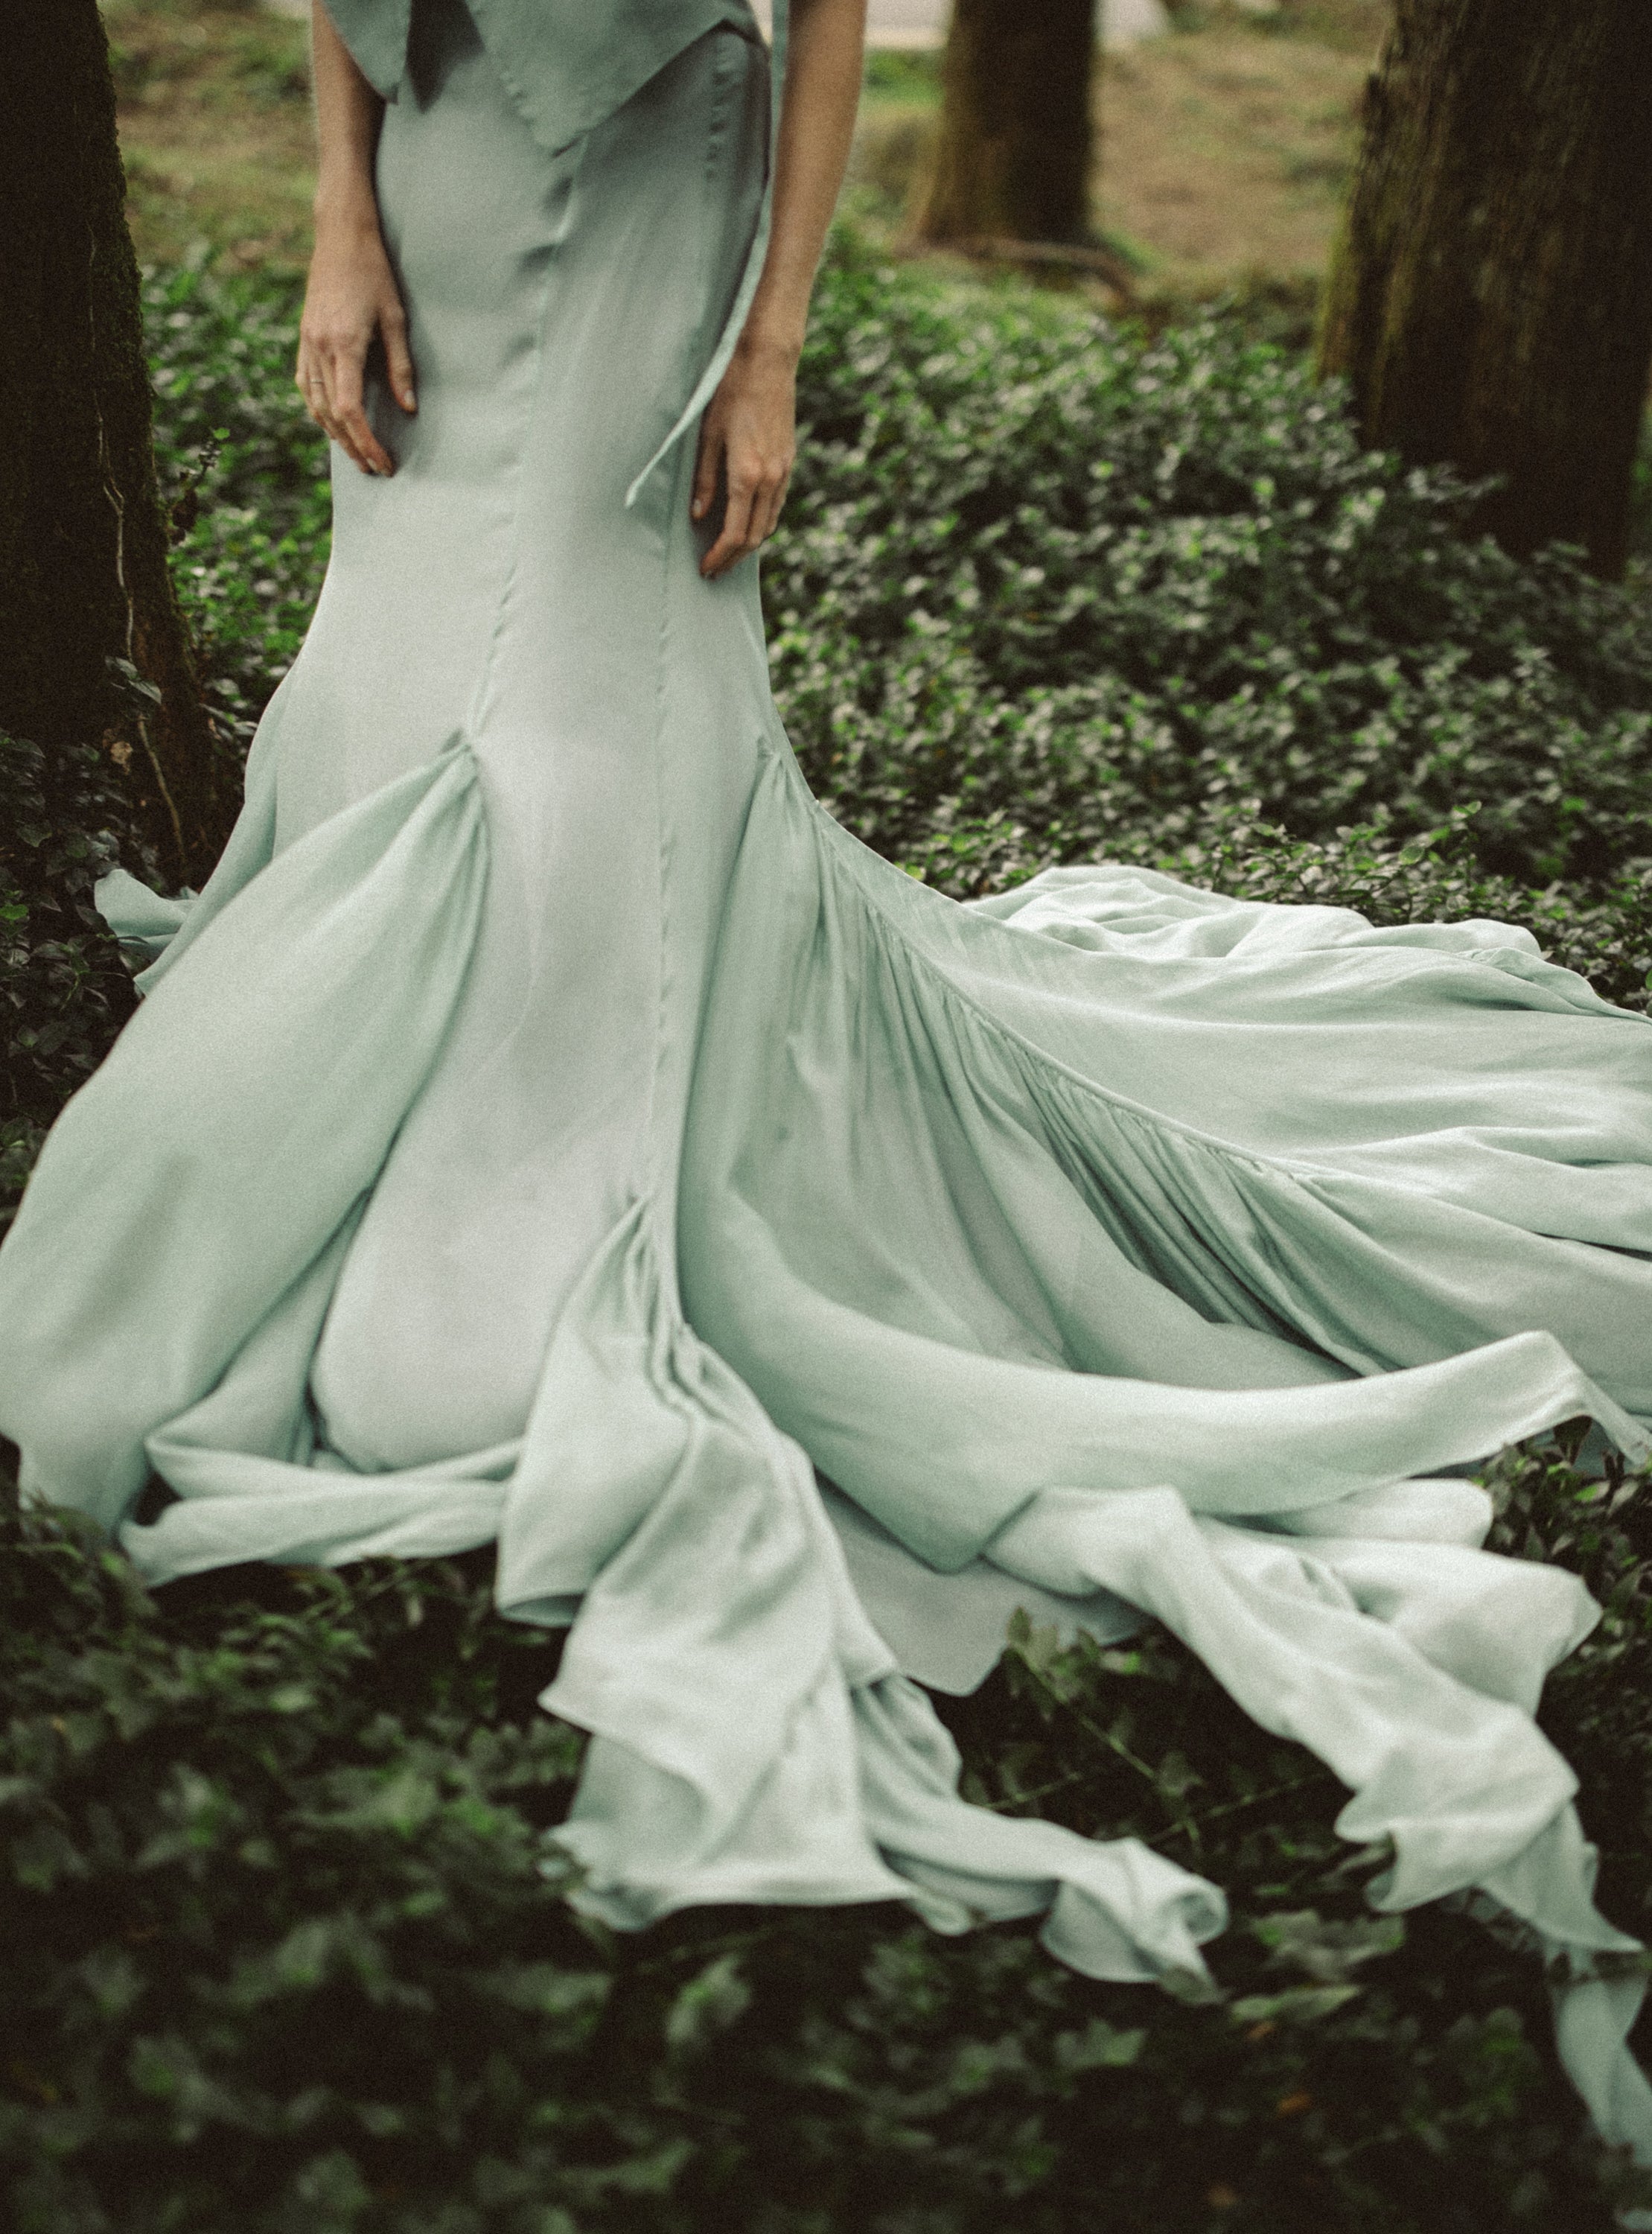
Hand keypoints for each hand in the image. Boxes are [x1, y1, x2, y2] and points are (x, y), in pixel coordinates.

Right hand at [296, 208, 415, 476]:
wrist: (340, 235)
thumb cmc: (374, 273)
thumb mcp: (396, 318)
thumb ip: (400, 366)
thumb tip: (408, 408)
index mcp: (343, 345)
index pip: (350, 410)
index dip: (366, 442)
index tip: (383, 462)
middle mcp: (319, 347)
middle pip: (331, 414)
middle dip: (352, 446)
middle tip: (373, 469)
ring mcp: (306, 342)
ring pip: (315, 402)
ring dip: (333, 433)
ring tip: (354, 453)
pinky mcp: (304, 336)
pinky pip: (307, 384)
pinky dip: (318, 408)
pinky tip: (331, 421)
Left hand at [691, 334, 797, 578]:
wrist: (767, 361)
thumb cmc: (730, 391)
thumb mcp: (707, 434)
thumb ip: (704, 479)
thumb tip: (698, 514)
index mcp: (747, 474)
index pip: (735, 533)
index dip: (719, 556)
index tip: (705, 568)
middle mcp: (770, 478)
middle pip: (755, 536)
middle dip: (734, 559)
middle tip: (715, 570)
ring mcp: (783, 471)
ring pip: (769, 523)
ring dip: (749, 544)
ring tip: (728, 554)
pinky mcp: (788, 461)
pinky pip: (776, 504)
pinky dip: (761, 523)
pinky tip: (746, 524)